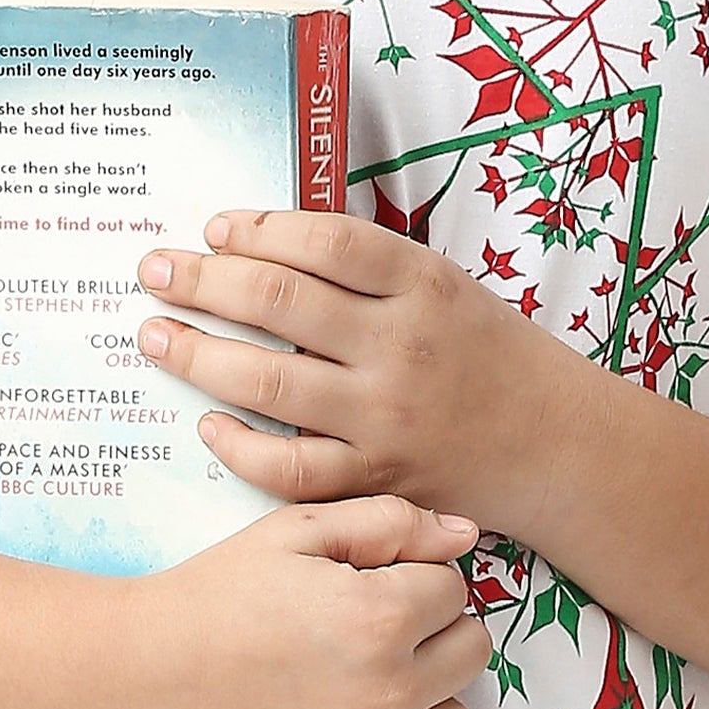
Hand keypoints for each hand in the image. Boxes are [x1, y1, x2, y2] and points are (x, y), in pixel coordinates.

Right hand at [116, 493, 489, 708]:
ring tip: (370, 688)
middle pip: (468, 655)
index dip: (412, 580)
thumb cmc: (209, 597)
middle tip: (369, 633)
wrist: (133, 676)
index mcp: (382, 616)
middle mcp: (387, 692)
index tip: (367, 587)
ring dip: (428, 705)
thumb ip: (387, 522)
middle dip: (431, 634)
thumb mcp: (294, 531)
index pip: (452, 590)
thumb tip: (462, 535)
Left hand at [138, 212, 577, 532]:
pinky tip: (210, 422)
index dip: (256, 229)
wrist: (553, 444)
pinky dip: (238, 445)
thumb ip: (368, 269)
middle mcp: (401, 348)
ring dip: (195, 353)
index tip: (213, 229)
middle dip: (200, 281)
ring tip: (155, 335)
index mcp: (422, 285)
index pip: (321, 242)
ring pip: (266, 380)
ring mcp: (385, 417)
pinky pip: (287, 467)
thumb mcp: (445, 288)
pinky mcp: (375, 479)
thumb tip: (264, 240)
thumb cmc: (488, 357)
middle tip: (155, 270)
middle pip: (278, 302)